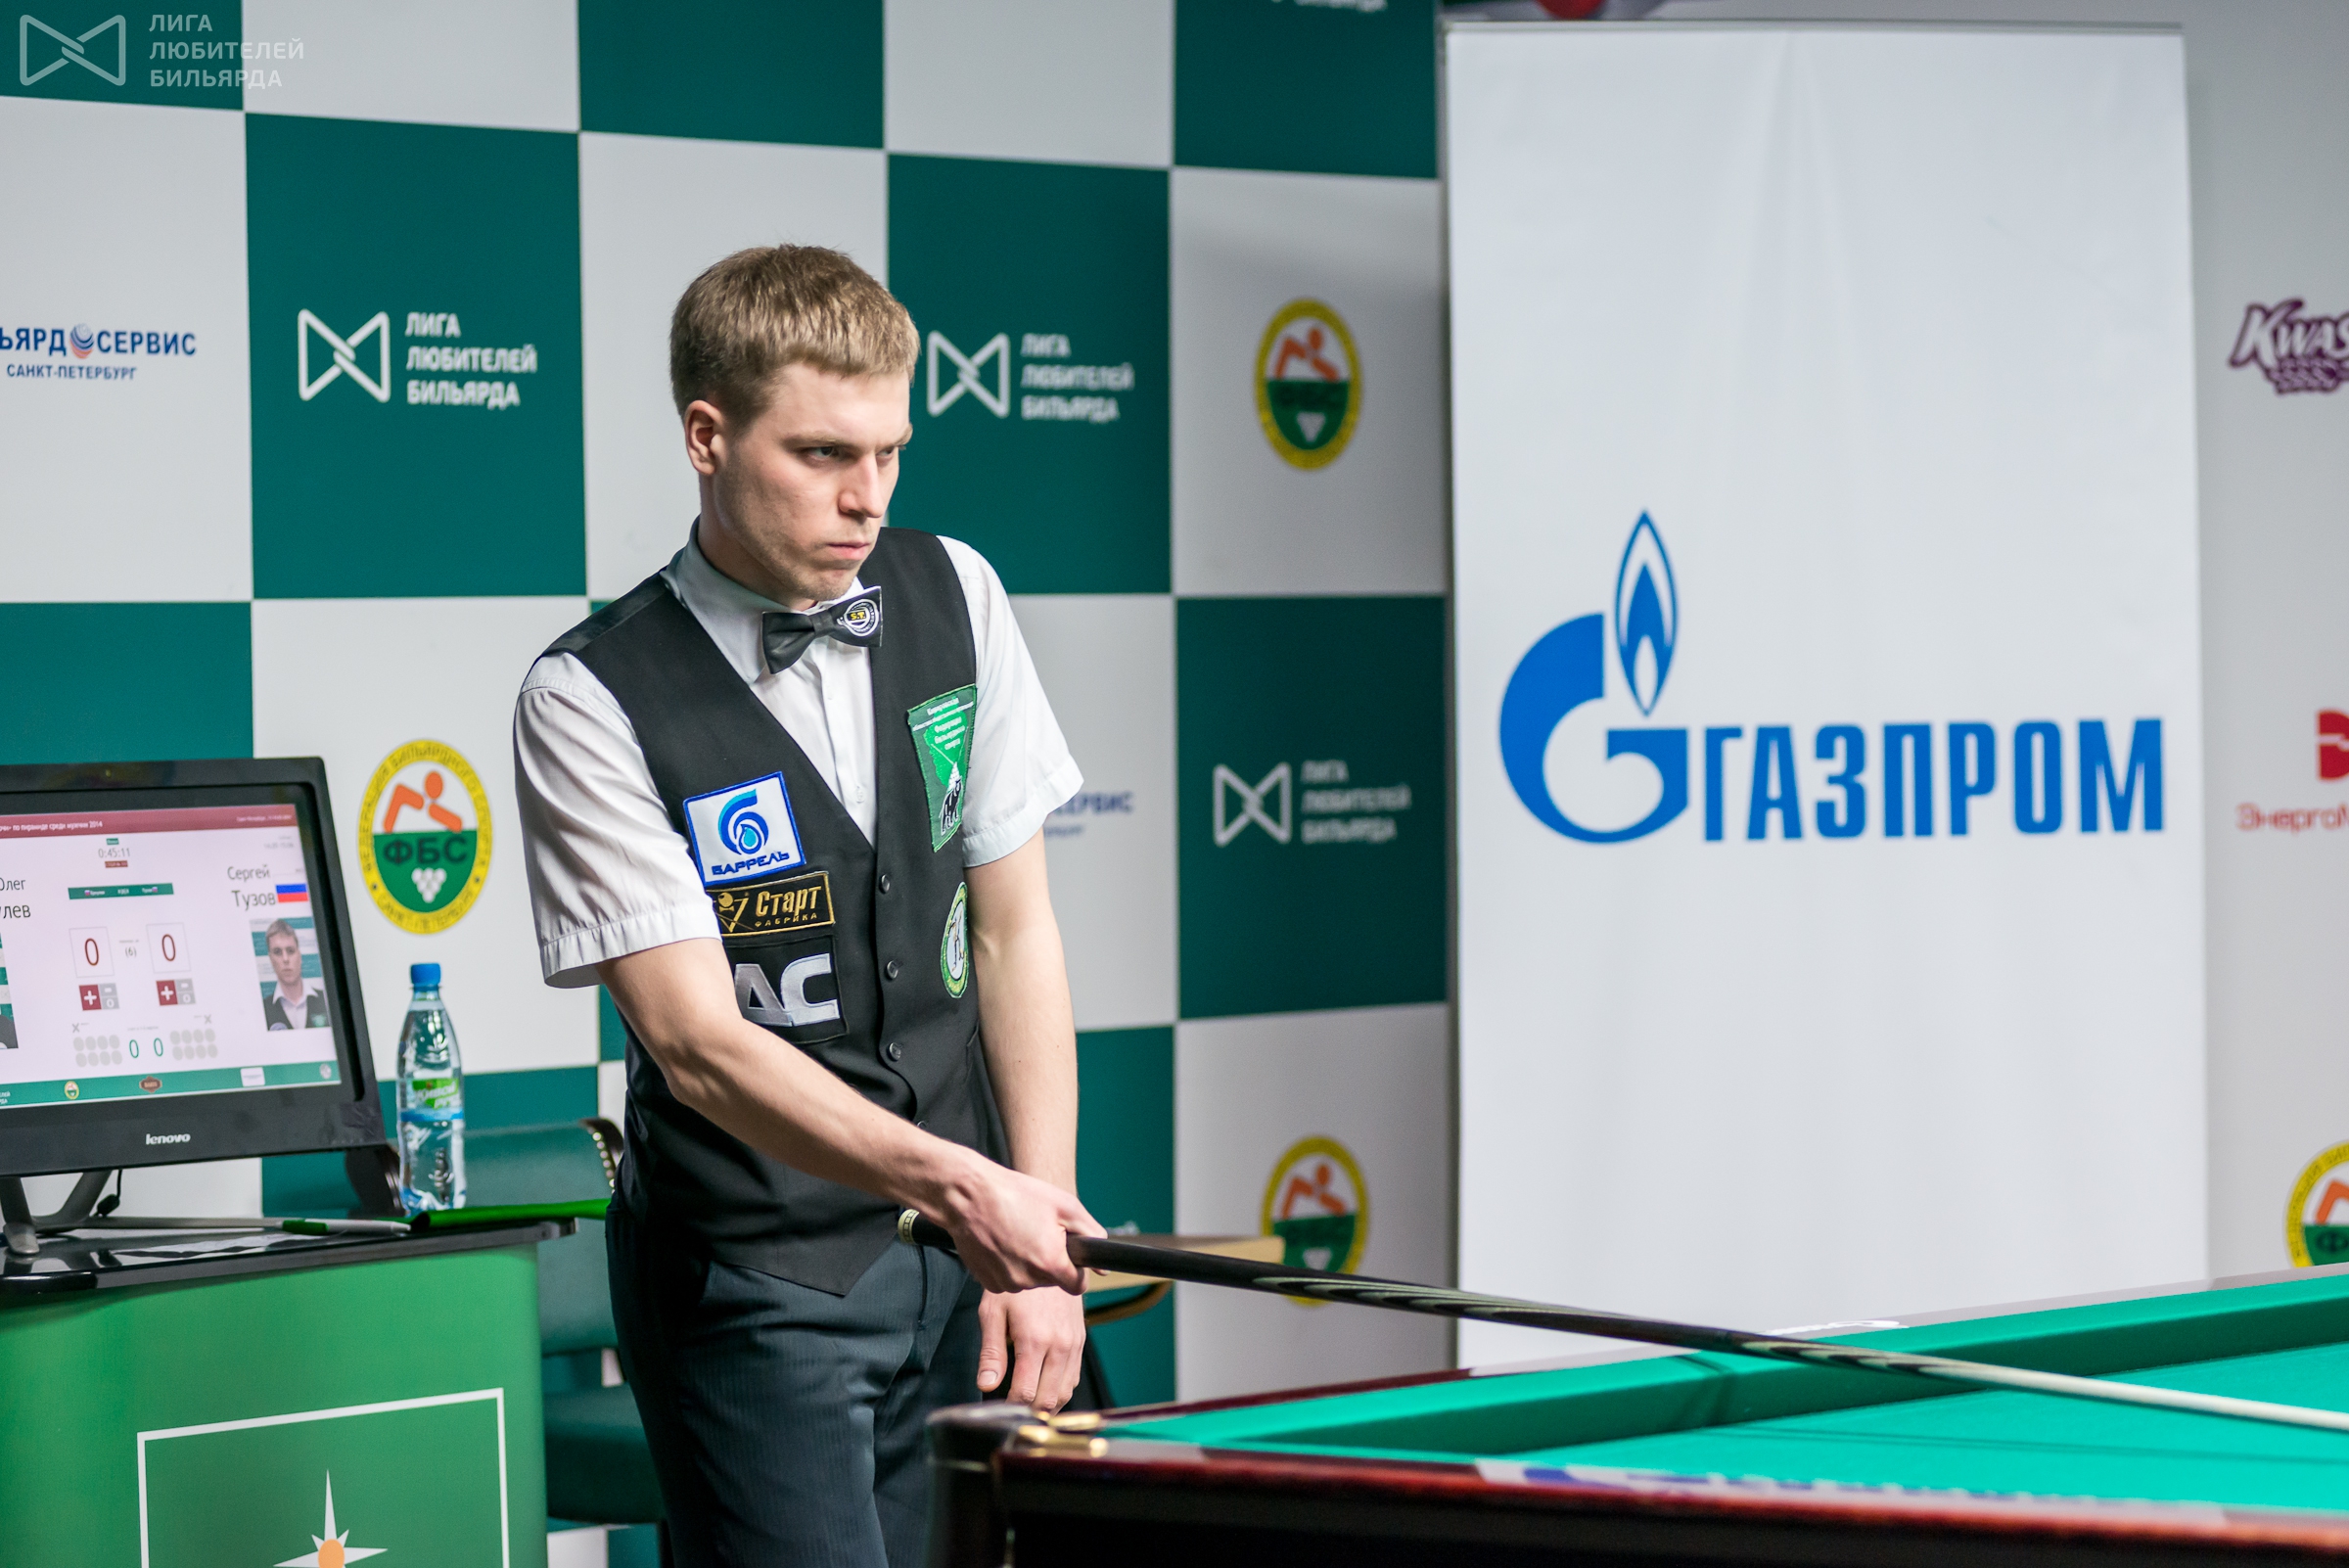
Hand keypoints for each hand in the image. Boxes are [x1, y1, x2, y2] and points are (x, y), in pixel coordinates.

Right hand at [934, 1154, 1101, 1293]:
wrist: (967, 1195)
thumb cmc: (1016, 1194)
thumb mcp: (1064, 1205)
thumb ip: (1091, 1234)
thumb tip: (1104, 1264)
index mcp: (1051, 1263)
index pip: (1078, 1285)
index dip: (1076, 1269)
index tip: (1067, 1253)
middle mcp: (1029, 1280)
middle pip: (1052, 1280)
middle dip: (1050, 1260)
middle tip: (1037, 1232)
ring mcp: (1006, 1283)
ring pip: (1029, 1280)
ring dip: (1028, 1263)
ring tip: (1016, 1233)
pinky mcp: (987, 1282)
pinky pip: (1008, 1279)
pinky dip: (1008, 1265)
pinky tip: (1001, 1242)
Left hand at [977, 1287, 1088, 1412]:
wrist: (1050, 1258)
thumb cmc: (1017, 1284)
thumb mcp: (994, 1312)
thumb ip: (991, 1353)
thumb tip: (986, 1385)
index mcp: (1034, 1340)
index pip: (1025, 1393)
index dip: (1010, 1408)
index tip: (999, 1409)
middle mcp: (1059, 1346)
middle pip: (1048, 1400)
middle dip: (1028, 1412)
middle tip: (1010, 1412)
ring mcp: (1073, 1344)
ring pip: (1065, 1394)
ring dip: (1046, 1405)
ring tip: (1026, 1405)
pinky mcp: (1080, 1341)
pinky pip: (1073, 1378)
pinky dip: (1059, 1390)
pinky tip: (1043, 1387)